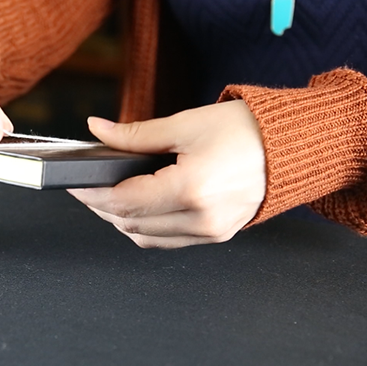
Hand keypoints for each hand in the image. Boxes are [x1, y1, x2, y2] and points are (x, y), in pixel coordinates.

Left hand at [68, 100, 265, 248]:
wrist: (292, 145)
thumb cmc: (245, 130)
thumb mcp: (185, 124)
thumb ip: (134, 135)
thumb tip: (97, 130)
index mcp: (192, 189)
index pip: (124, 202)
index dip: (92, 194)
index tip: (74, 183)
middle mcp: (202, 219)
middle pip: (130, 224)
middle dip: (101, 206)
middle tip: (86, 186)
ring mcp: (211, 232)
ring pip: (146, 238)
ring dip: (120, 220)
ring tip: (106, 194)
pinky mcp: (217, 235)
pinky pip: (168, 241)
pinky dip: (145, 227)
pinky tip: (137, 207)